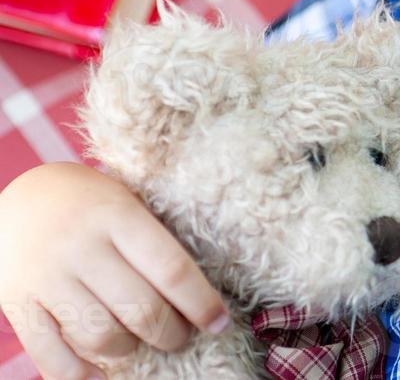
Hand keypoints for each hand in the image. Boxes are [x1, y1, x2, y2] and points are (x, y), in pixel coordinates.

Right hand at [0, 162, 229, 379]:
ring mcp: (46, 276)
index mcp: (118, 215)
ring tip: (139, 341)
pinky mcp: (16, 301)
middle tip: (180, 336)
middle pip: (140, 308)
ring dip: (129, 349)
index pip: (171, 268)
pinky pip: (50, 355)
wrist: (19, 198)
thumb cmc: (90, 203)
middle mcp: (81, 246)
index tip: (218, 322)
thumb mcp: (126, 202)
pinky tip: (100, 371)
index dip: (200, 303)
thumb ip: (155, 241)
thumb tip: (200, 294)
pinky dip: (79, 373)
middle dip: (171, 333)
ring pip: (99, 337)